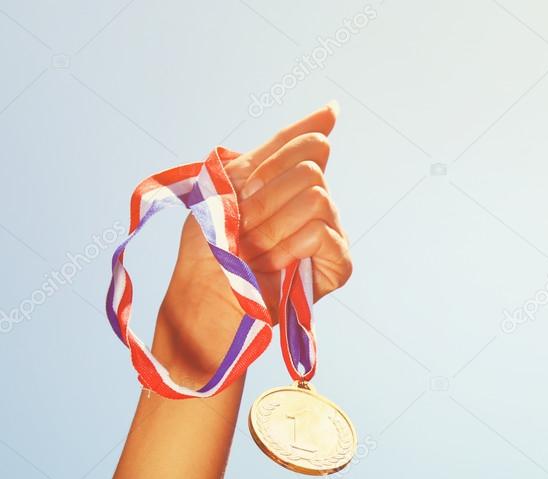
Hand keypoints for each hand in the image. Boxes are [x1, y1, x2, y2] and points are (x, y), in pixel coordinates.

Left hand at [153, 102, 351, 381]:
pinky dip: (287, 245)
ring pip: (316, 196)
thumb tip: (332, 110)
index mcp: (293, 181)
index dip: (277, 156)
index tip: (245, 187)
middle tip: (241, 228)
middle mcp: (319, 203)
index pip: (309, 142)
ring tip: (252, 250)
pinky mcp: (339, 264)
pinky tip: (271, 264)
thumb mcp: (233, 184)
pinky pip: (321, 231)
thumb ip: (275, 150)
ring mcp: (332, 234)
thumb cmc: (211, 246)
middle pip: (310, 167)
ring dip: (272, 223)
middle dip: (266, 196)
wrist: (206, 298)